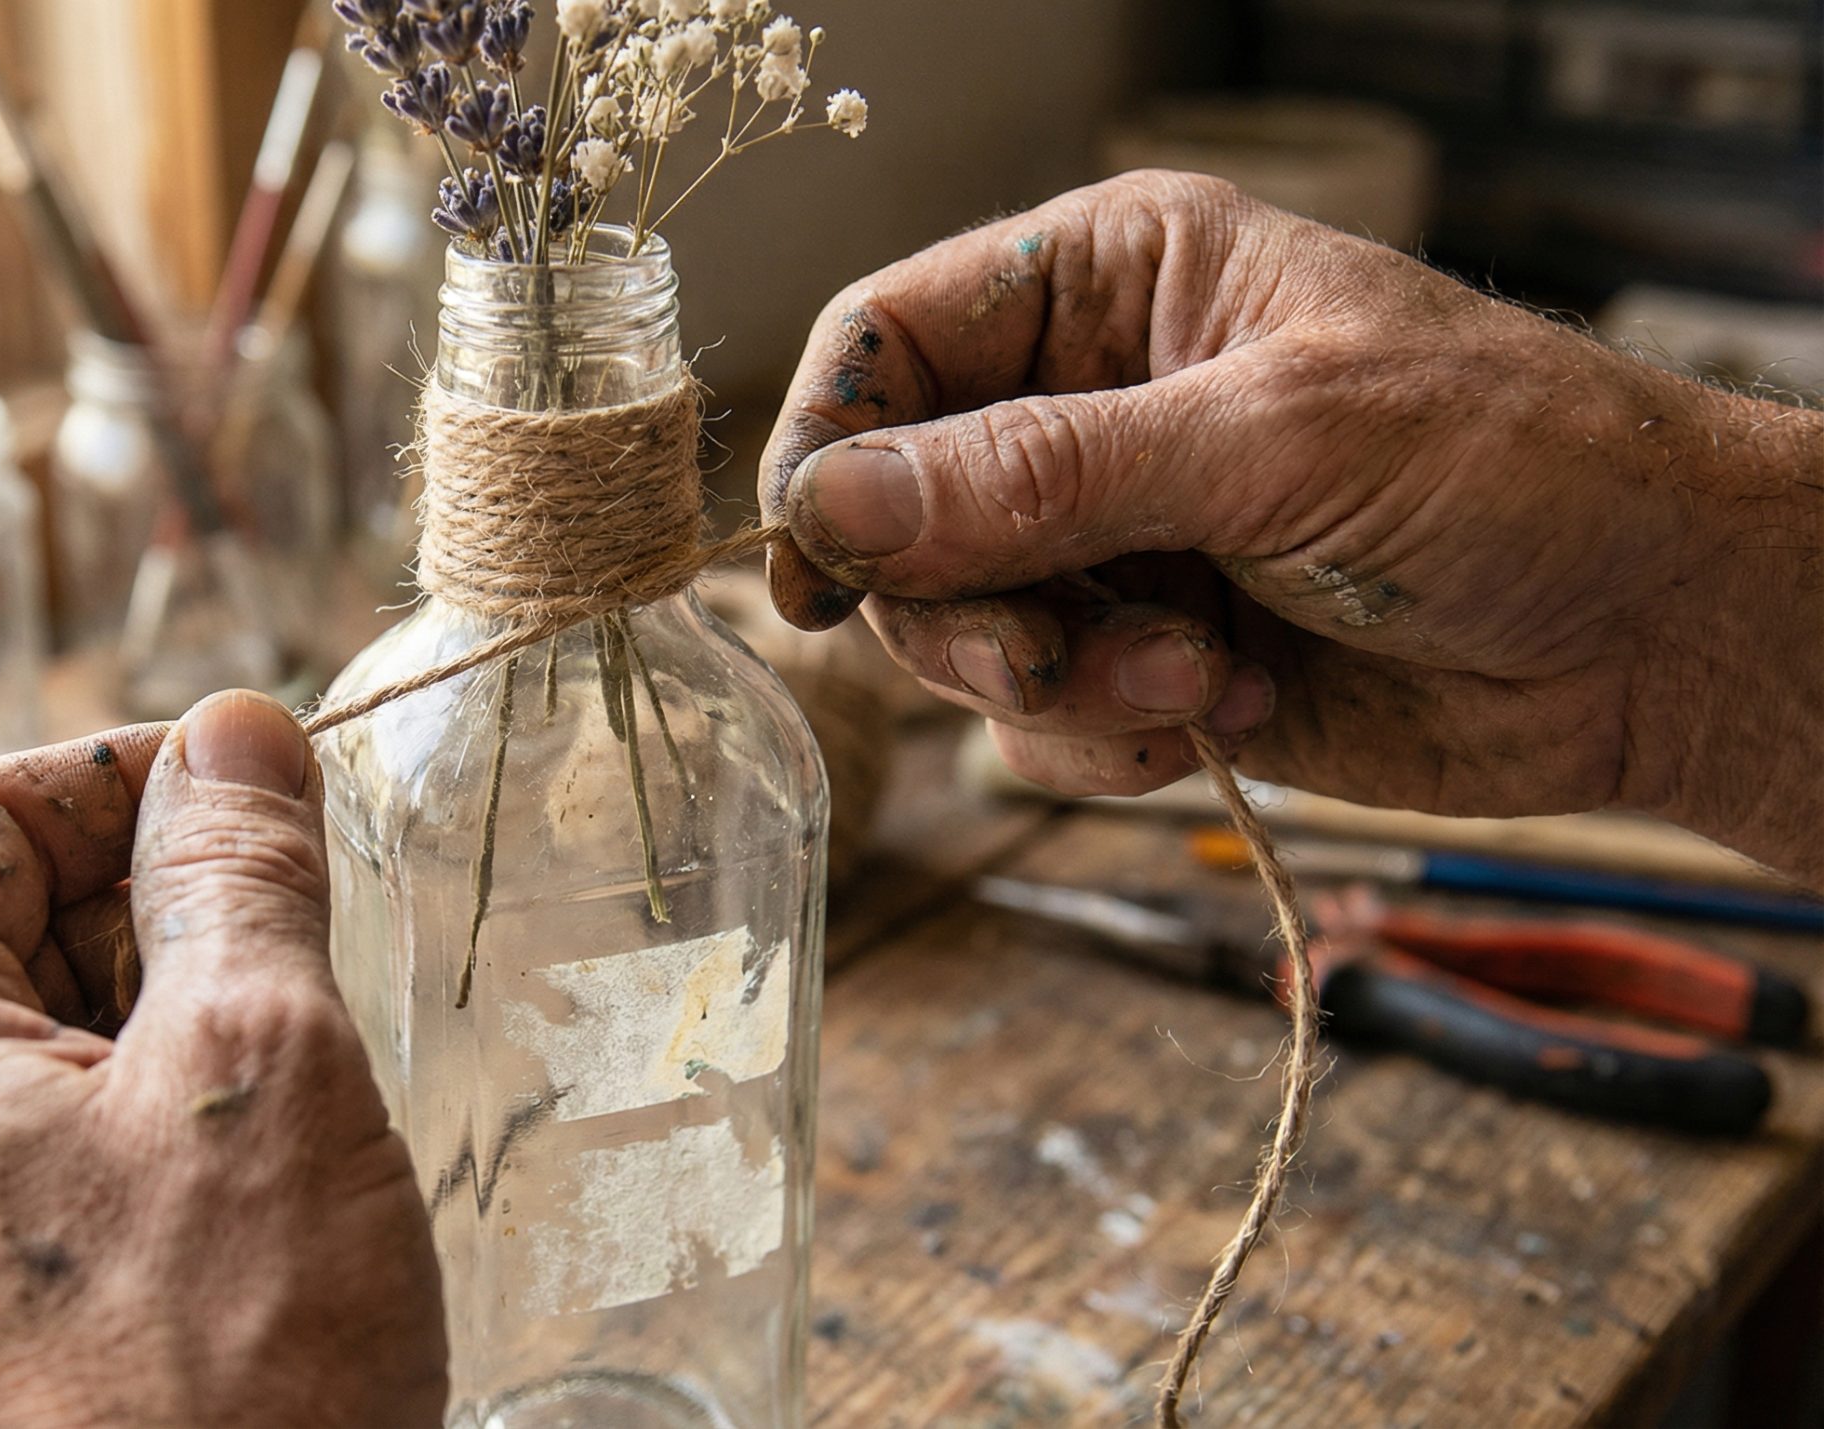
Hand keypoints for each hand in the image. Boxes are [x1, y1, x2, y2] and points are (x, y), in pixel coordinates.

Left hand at [0, 693, 446, 1426]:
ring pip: (14, 1051)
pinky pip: (21, 1164)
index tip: (254, 782)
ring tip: (286, 1055)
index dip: (123, 775)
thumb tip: (231, 732)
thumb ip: (236, 870)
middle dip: (146, 900)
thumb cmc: (228, 1368)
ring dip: (153, 1013)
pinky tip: (243, 1164)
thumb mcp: (257, 1063)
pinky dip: (131, 1121)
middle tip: (295, 925)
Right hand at [760, 170, 1823, 880]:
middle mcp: (1090, 407)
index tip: (820, 564)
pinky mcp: (1148, 660)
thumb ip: (1043, 476)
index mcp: (1110, 283)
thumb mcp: (1273, 444)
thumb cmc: (1516, 468)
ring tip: (1199, 681)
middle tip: (1044, 652)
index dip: (830, 449)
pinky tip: (1229, 716)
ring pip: (960, 634)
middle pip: (896, 512)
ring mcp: (1116, 542)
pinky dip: (1110, 743)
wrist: (1662, 634)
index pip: (887, 343)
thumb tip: (833, 506)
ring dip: (1061, 684)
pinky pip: (1039, 723)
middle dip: (966, 604)